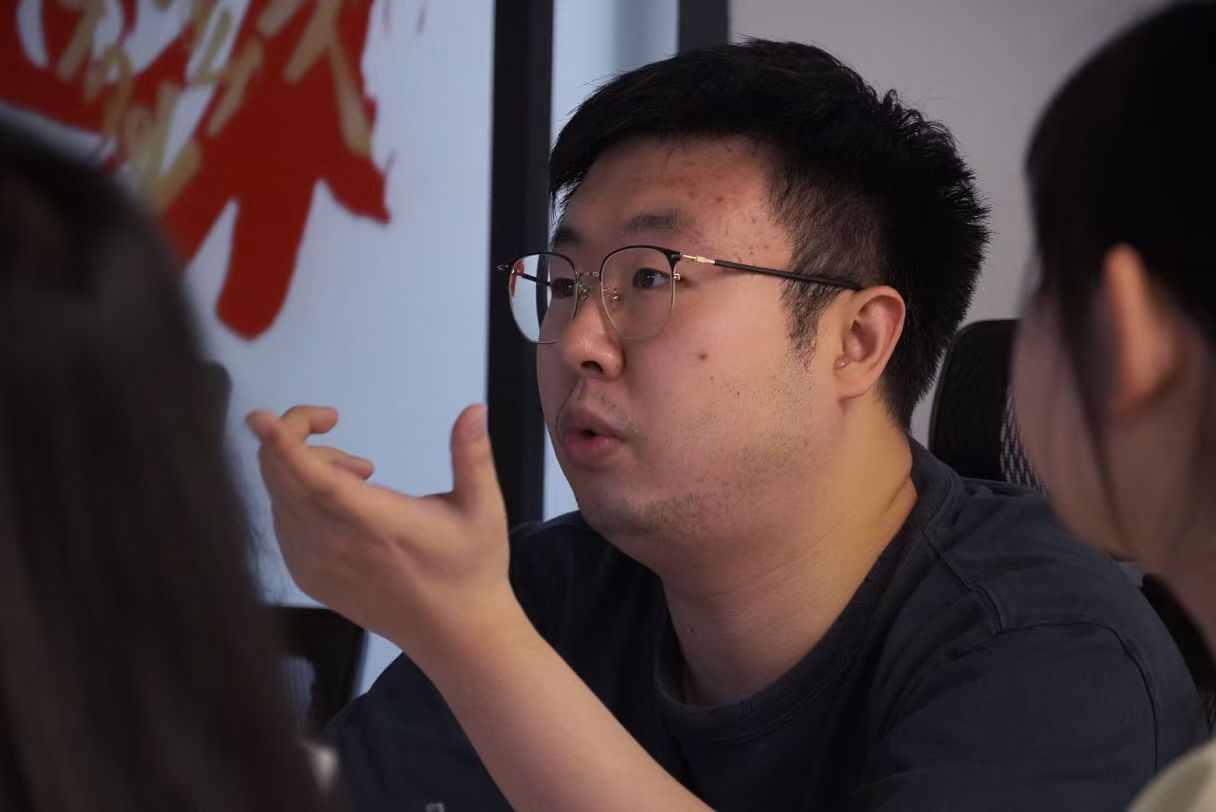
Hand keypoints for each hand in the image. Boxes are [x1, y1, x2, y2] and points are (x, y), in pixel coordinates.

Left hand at [246, 404, 515, 669]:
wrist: (453, 633)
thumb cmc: (468, 570)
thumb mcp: (482, 509)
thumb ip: (473, 455)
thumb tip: (474, 409)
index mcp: (376, 524)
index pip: (315, 480)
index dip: (283, 446)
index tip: (261, 417)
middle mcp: (335, 546)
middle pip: (281, 478)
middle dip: (295, 433)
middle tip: (331, 421)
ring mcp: (315, 564)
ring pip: (278, 495)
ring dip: (302, 466)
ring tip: (357, 472)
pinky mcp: (307, 576)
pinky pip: (281, 520)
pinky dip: (296, 495)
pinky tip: (340, 501)